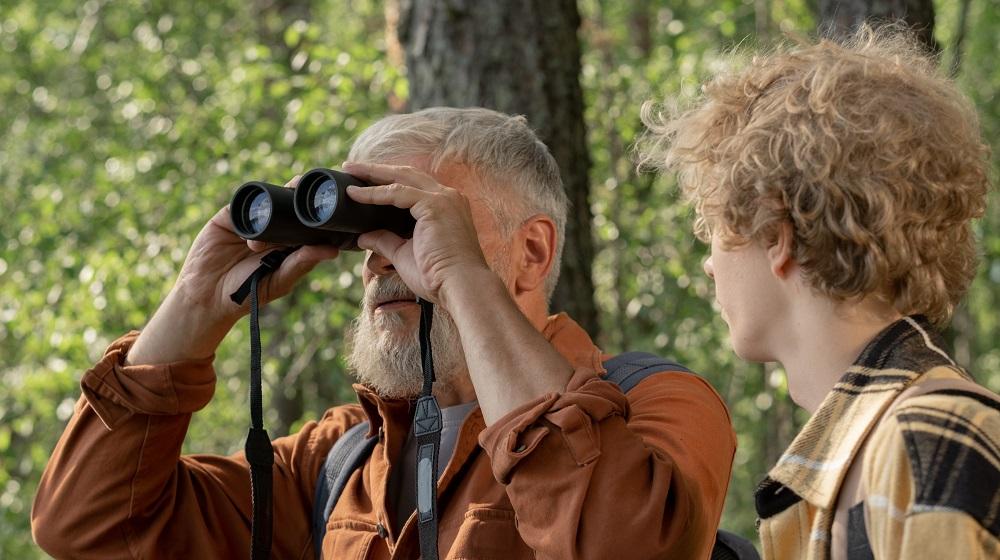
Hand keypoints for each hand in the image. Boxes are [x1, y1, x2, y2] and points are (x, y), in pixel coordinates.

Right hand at [127, 176, 339, 364]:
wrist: (207, 295)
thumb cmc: (248, 292)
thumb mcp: (279, 280)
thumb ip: (302, 263)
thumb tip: (333, 251)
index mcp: (289, 244)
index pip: (308, 223)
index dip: (321, 213)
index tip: (338, 202)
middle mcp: (273, 229)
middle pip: (291, 205)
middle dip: (303, 195)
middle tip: (318, 188)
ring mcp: (251, 220)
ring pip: (270, 200)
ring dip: (282, 191)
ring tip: (297, 186)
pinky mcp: (230, 216)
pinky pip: (244, 202)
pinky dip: (254, 200)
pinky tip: (265, 201)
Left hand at [342, 161, 490, 306]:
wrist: (461, 288)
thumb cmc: (438, 277)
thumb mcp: (405, 255)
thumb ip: (386, 242)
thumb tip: (363, 237)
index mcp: (446, 207)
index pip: (413, 186)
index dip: (387, 182)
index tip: (363, 182)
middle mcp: (448, 197)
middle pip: (406, 174)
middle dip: (377, 170)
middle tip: (351, 167)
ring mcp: (443, 199)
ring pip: (401, 177)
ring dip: (373, 173)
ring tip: (350, 170)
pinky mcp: (434, 205)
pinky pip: (397, 192)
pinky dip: (375, 192)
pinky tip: (355, 193)